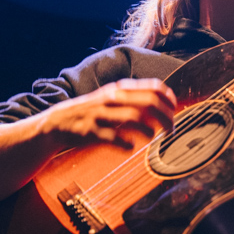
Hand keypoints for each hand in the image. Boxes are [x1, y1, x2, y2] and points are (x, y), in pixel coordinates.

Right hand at [39, 78, 176, 150]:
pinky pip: (114, 138)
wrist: (58, 123)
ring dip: (149, 130)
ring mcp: (102, 115)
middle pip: (149, 102)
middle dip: (166, 117)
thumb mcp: (111, 98)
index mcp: (120, 89)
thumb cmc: (91, 112)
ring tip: (152, 137)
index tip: (174, 110)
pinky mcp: (92, 132)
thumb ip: (133, 99)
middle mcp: (113, 98)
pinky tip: (131, 146)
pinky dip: (127, 144)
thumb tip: (161, 104)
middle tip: (171, 130)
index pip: (153, 87)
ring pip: (134, 117)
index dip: (169, 99)